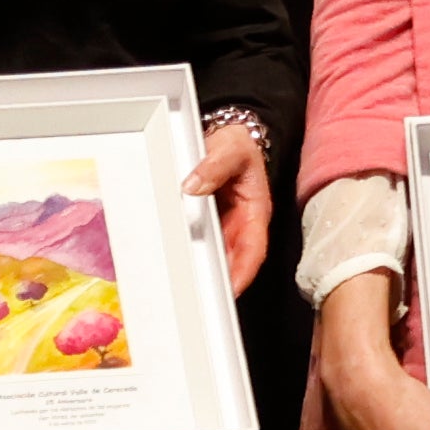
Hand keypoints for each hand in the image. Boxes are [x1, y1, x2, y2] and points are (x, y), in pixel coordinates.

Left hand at [180, 116, 273, 294]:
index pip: (253, 249)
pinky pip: (199, 241)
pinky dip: (189, 251)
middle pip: (232, 259)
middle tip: (197, 294)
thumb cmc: (237, 144)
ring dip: (202, 269)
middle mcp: (242, 223)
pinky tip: (174, 259)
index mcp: (256, 211)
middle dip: (217, 279)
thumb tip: (193, 186)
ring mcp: (225, 224)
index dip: (242, 272)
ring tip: (182, 284)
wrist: (230, 135)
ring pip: (215, 254)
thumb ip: (213, 166)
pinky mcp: (208, 221)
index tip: (229, 289)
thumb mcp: (230, 149)